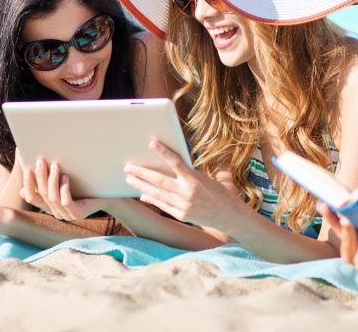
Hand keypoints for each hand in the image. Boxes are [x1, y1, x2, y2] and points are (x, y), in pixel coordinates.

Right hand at [20, 158, 104, 220]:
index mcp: (50, 206)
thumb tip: (30, 171)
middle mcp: (56, 212)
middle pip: (41, 194)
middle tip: (41, 161)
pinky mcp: (77, 214)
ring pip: (52, 197)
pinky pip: (65, 201)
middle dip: (40, 176)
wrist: (108, 195)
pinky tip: (66, 177)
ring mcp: (66, 215)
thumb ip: (50, 180)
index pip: (32, 197)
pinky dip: (64, 188)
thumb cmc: (85, 186)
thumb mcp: (65, 182)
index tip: (27, 168)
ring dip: (52, 179)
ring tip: (56, 165)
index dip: (28, 183)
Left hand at [123, 139, 241, 229]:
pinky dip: (151, 199)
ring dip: (141, 185)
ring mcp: (183, 205)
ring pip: (157, 193)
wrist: (230, 216)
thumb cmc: (221, 192)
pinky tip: (142, 194)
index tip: (151, 142)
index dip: (163, 151)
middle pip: (159, 180)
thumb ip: (190, 171)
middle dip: (142, 173)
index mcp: (195, 179)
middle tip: (128, 166)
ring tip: (129, 179)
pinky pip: (162, 205)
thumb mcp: (208, 177)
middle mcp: (187, 192)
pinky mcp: (181, 215)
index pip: (176, 162)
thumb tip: (172, 163)